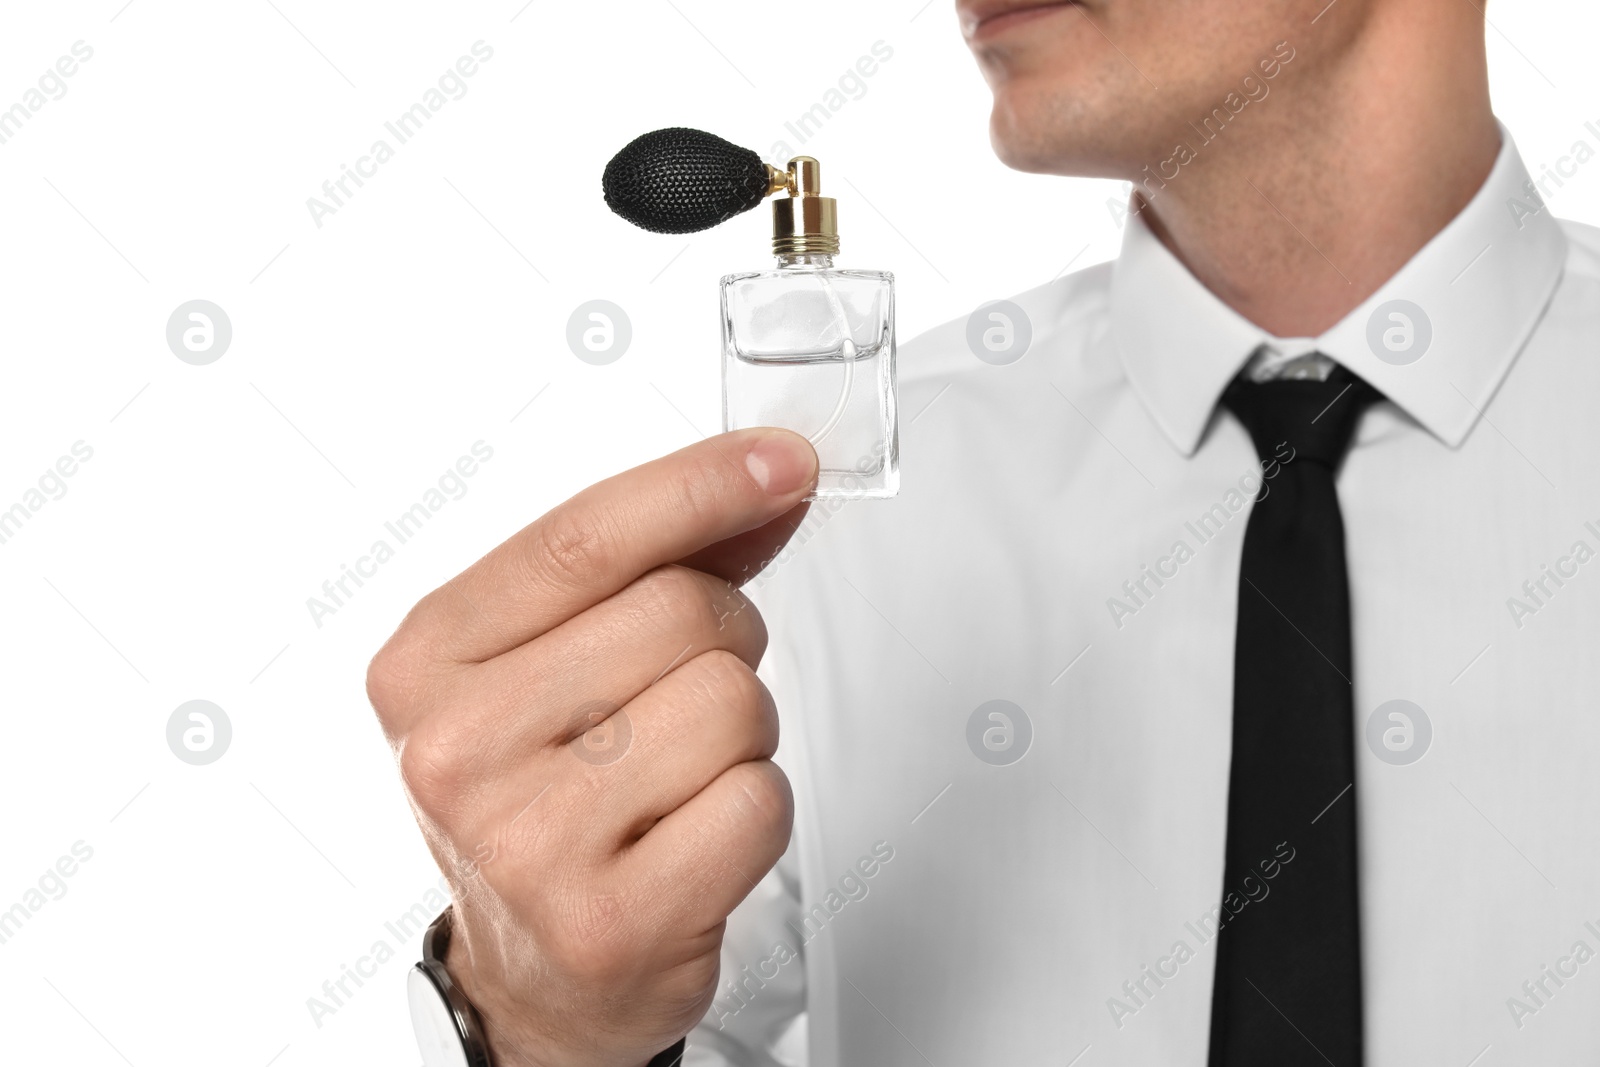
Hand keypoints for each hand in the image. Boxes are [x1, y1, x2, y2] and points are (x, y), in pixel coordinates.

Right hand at [367, 429, 816, 1066]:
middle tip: (678, 697)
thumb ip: (656, 560)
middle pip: (684, 613)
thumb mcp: (553, 662)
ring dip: (743, 734)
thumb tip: (771, 480)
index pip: (584, 537)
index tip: (784, 462)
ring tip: (677, 778)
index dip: (701, 485)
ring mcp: (526, 844)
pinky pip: (758, 801)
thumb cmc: (546, 795)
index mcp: (427, 663)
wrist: (530, 974)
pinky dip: (753, 811)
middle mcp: (456, 751)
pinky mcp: (610, 922)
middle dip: (725, 640)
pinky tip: (690, 838)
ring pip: (734, 702)